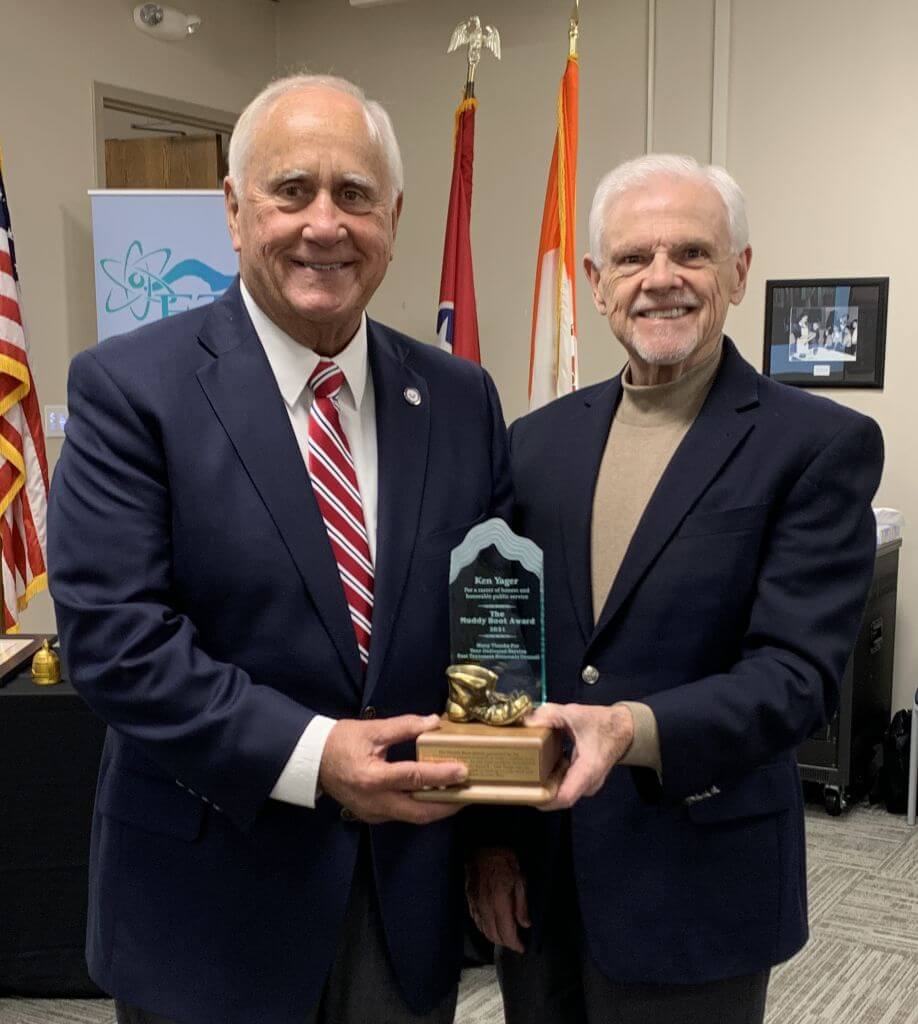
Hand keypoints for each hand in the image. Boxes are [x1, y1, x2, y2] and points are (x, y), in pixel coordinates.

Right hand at [319, 714, 467, 824]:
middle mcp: (374, 802)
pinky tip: (434, 795)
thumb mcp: (373, 730)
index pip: (414, 778)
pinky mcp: (373, 816)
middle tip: (469, 792)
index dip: (441, 774)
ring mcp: (373, 813)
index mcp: (372, 778)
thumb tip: (433, 722)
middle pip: (419, 811)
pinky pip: (403, 814)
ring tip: (457, 794)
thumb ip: (405, 726)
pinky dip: (421, 807)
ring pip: (413, 816)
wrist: (312, 761)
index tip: (463, 770)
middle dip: (448, 805)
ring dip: (437, 808)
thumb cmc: (340, 742)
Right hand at [466, 847, 529, 952]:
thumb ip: (522, 905)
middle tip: (516, 943)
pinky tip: (492, 926)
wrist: (483, 848)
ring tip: (506, 936)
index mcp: (500, 902)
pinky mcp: (469, 900)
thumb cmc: (504, 861)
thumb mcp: (520, 880)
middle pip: (494, 936)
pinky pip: (477, 921)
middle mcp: (485, 907)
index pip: (506, 933)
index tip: (523, 948)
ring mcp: (475, 905)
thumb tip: (525, 924)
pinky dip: (485, 928)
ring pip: (483, 930)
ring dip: (495, 937)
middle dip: (506, 943)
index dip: (515, 944)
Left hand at [526, 702, 633, 809]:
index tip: (526, 792)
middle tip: (519, 781)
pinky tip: (539, 769)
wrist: (623, 728)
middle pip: (558, 798)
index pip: (564, 797)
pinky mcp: (584, 782)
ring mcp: (587, 785)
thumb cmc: (603, 724)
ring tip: (525, 775)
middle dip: (538, 792)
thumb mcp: (575, 713)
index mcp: (588, 769)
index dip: (543, 799)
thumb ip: (550, 714)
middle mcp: (589, 783)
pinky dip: (552, 780)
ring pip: (561, 793)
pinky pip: (565, 787)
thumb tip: (527, 722)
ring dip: (544, 786)